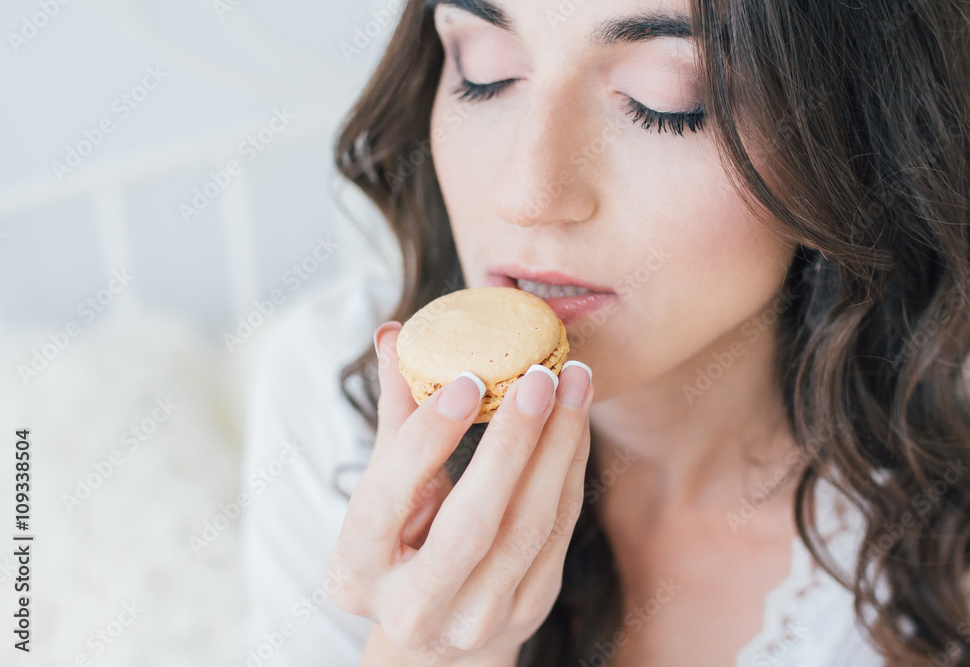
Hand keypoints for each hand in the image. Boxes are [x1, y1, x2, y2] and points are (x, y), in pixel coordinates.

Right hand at [326, 321, 593, 665]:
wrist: (438, 631)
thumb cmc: (401, 543)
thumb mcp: (384, 491)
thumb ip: (395, 418)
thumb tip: (393, 335)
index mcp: (353, 573)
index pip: (386, 498)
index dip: (427, 437)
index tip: (467, 379)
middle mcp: (412, 608)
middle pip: (471, 523)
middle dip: (511, 444)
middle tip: (540, 375)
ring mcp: (475, 617)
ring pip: (527, 527)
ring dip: (557, 447)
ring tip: (574, 382)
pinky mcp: (526, 609)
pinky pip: (557, 531)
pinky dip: (570, 469)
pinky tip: (576, 420)